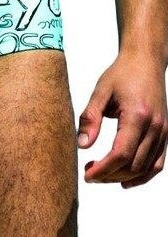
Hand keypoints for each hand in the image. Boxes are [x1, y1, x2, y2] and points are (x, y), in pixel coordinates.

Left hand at [77, 53, 167, 187]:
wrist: (145, 62)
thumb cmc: (121, 74)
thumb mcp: (100, 92)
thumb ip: (90, 118)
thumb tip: (82, 144)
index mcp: (137, 116)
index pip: (121, 153)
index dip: (103, 169)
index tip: (87, 174)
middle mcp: (154, 127)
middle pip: (133, 165)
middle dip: (110, 175)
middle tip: (89, 174)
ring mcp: (163, 132)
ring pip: (146, 168)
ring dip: (123, 177)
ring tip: (101, 175)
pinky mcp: (164, 134)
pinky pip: (157, 163)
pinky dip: (142, 175)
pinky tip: (124, 179)